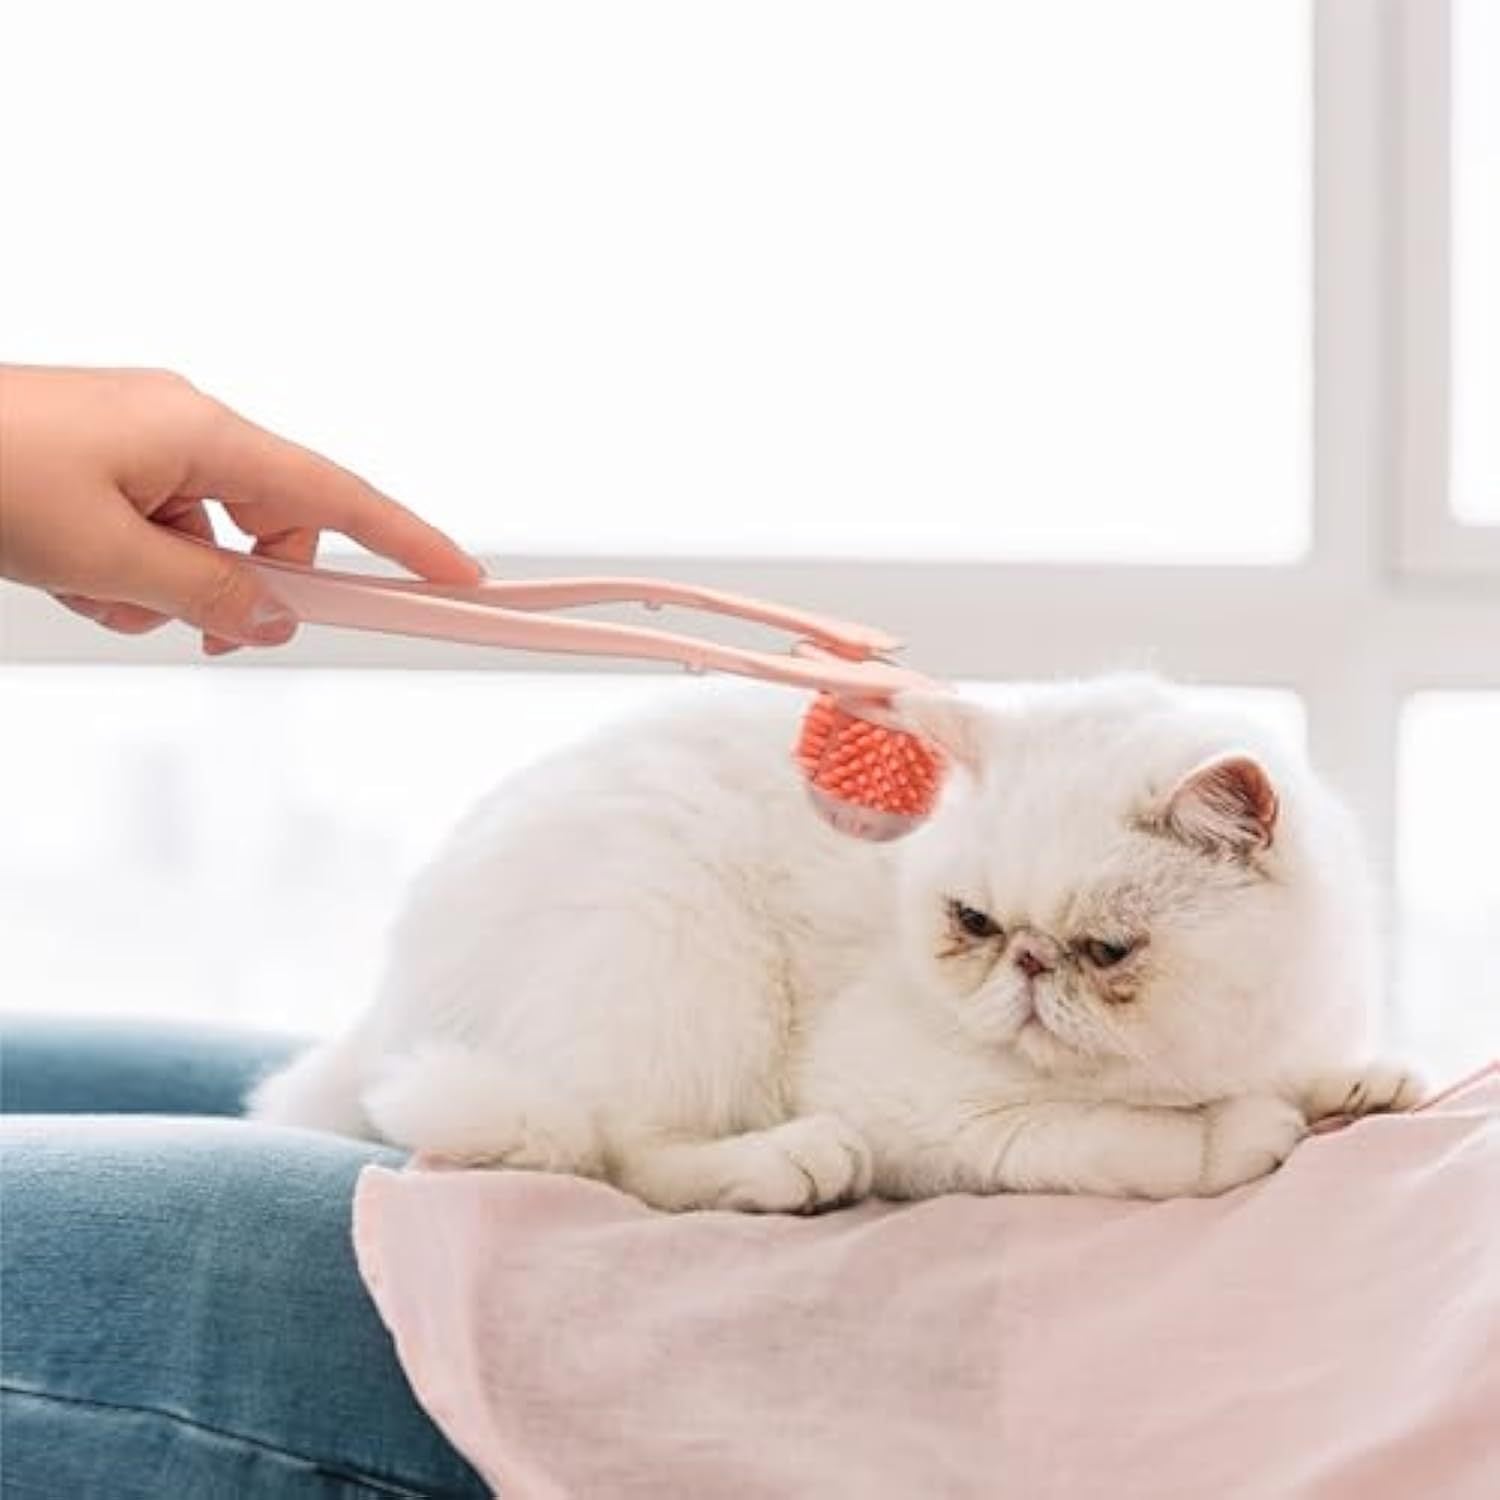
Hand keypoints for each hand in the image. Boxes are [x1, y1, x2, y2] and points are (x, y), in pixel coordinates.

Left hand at [0, 365, 480, 652]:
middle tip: (208, 633)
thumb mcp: (104, 558)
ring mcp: (141, 443)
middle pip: (271, 527)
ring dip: (173, 586)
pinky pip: (157, 531)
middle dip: (247, 588)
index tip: (460, 577)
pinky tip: (78, 578)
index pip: (335, 495)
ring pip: (207, 540)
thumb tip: (271, 621)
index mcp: (199, 430)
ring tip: (99, 590)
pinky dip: (133, 571)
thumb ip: (206, 596)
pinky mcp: (105, 463)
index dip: (405, 540)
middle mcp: (182, 427)